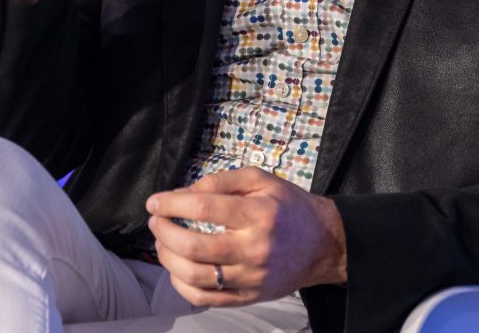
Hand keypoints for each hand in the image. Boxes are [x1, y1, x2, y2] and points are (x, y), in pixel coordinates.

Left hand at [146, 168, 347, 306]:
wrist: (323, 244)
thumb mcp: (261, 180)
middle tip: (155, 221)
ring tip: (161, 243)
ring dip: (168, 259)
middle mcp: (254, 248)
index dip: (172, 204)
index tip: (155, 201)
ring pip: (196, 276)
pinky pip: (206, 299)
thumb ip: (222, 181)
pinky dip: (182, 285)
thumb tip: (183, 194)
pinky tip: (176, 269)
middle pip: (195, 247)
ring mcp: (251, 278)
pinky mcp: (249, 297)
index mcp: (258, 214)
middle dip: (164, 232)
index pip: (205, 207)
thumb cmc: (289, 207)